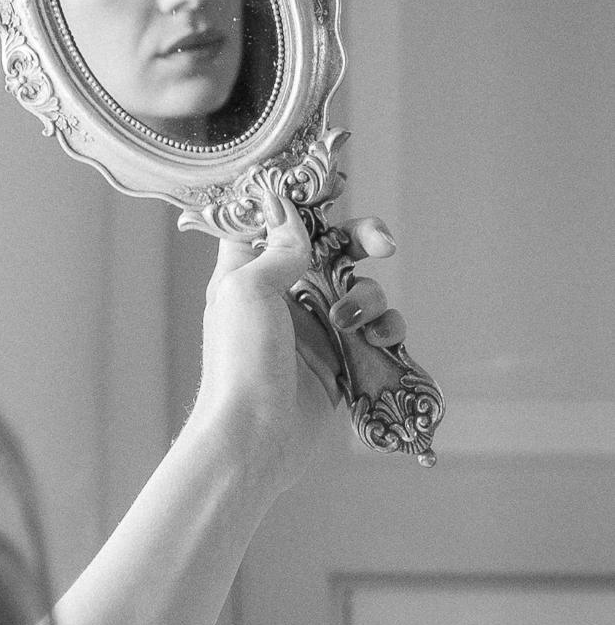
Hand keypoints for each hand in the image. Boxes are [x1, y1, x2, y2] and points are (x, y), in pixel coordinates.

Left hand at [186, 178, 401, 495]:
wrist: (256, 438)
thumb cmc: (239, 362)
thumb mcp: (248, 289)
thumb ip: (278, 248)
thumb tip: (293, 212)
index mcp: (249, 272)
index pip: (277, 221)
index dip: (305, 202)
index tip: (338, 186)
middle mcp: (284, 294)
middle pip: (332, 248)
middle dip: (361, 240)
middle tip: (383, 243)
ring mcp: (315, 327)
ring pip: (361, 287)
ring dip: (368, 296)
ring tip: (350, 322)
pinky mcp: (343, 359)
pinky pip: (377, 329)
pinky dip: (386, 328)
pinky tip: (378, 339)